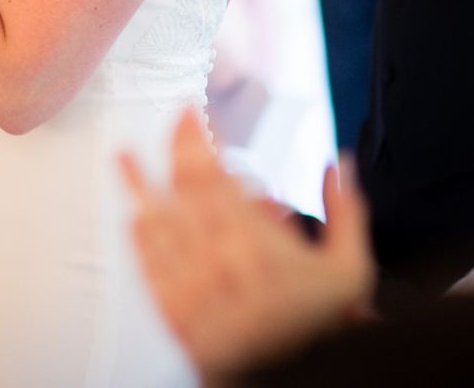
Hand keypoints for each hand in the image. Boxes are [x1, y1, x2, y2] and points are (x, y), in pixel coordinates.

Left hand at [119, 111, 374, 380]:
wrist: (294, 384)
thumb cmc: (318, 329)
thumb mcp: (350, 270)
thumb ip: (347, 210)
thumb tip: (339, 163)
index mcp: (254, 242)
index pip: (210, 173)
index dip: (192, 137)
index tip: (188, 113)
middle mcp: (215, 260)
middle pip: (178, 189)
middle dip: (170, 150)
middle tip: (168, 124)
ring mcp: (188, 287)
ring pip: (152, 224)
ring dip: (136, 186)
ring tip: (124, 158)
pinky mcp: (174, 314)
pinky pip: (147, 267)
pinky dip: (139, 238)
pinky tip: (133, 219)